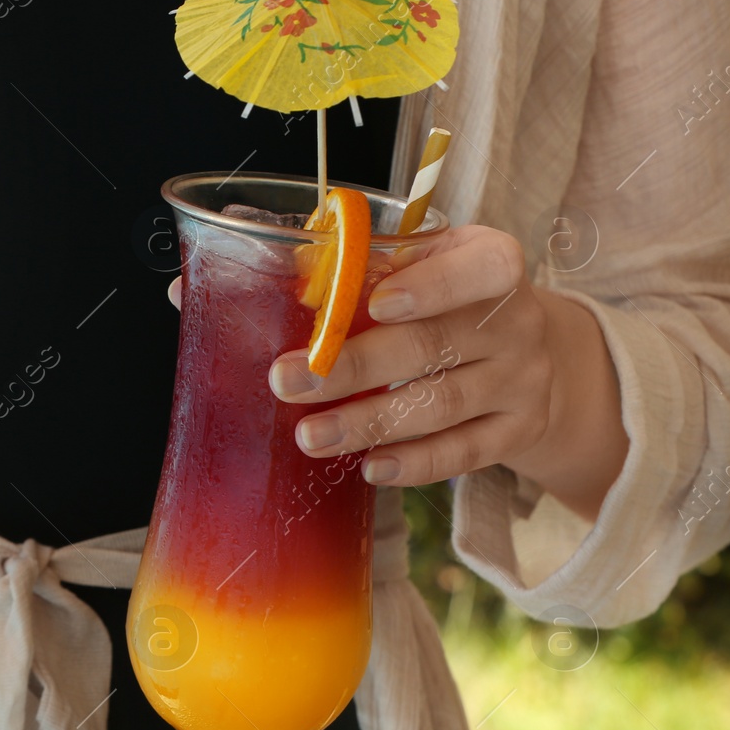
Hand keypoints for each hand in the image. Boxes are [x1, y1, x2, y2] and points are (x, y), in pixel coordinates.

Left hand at [166, 223, 626, 517]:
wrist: (540, 356)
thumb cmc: (443, 301)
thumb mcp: (409, 267)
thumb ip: (323, 272)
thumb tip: (189, 291)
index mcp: (489, 262)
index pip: (480, 266)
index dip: (433, 282)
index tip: (374, 301)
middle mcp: (514, 321)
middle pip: (433, 345)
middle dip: (355, 366)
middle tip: (287, 381)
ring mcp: (522, 380)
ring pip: (442, 405)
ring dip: (371, 423)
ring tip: (310, 437)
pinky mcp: (518, 432)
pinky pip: (466, 453)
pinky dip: (418, 463)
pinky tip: (371, 467)